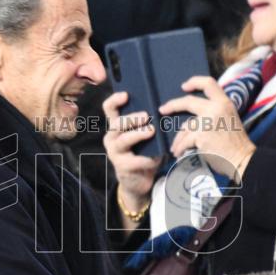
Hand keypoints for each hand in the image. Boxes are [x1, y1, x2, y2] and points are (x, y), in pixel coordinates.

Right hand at [102, 92, 161, 218]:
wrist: (139, 179)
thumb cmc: (144, 151)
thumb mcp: (144, 135)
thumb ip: (148, 123)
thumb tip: (165, 108)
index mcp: (117, 126)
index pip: (109, 108)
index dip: (115, 100)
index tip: (126, 95)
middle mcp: (112, 137)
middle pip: (116, 124)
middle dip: (131, 118)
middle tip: (147, 115)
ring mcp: (114, 152)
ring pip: (123, 140)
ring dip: (138, 134)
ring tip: (151, 131)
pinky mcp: (122, 166)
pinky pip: (135, 160)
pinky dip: (147, 158)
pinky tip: (157, 157)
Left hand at [158, 76, 255, 180]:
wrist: (242, 158)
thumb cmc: (235, 143)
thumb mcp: (229, 119)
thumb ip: (214, 112)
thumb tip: (191, 116)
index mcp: (224, 102)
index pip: (209, 83)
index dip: (195, 82)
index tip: (184, 86)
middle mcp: (216, 108)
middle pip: (188, 101)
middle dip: (172, 105)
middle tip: (163, 110)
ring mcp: (207, 121)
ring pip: (185, 127)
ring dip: (178, 139)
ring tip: (176, 148)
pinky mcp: (201, 135)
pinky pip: (184, 141)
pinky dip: (180, 148)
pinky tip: (179, 153)